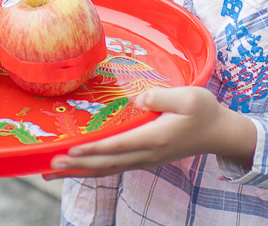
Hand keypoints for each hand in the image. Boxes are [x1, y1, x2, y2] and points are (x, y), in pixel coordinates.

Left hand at [45, 87, 255, 177]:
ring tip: (52, 171)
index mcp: (154, 138)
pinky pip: (113, 167)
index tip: (70, 149)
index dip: (92, 148)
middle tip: (49, 164)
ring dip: (79, 171)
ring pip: (107, 169)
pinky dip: (93, 169)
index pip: (117, 145)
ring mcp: (145, 160)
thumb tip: (139, 100)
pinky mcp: (145, 159)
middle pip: (105, 163)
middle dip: (76, 164)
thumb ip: (162, 97)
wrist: (219, 133)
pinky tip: (79, 168)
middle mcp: (146, 154)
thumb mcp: (188, 96)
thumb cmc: (204, 111)